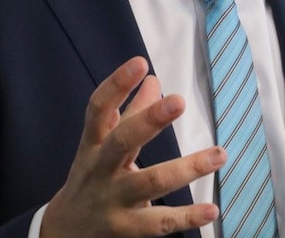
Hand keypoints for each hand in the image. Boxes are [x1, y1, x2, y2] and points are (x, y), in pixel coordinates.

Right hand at [41, 56, 225, 236]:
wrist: (64, 231)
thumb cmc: (92, 177)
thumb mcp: (101, 144)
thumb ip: (130, 113)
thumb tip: (154, 80)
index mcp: (93, 143)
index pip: (98, 109)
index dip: (116, 84)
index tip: (139, 63)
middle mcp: (100, 169)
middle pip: (122, 142)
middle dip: (149, 121)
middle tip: (179, 101)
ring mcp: (112, 200)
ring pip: (150, 183)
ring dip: (187, 168)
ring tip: (220, 154)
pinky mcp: (125, 229)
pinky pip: (159, 223)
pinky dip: (187, 217)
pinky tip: (211, 210)